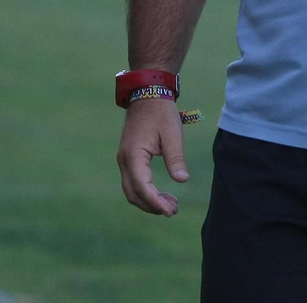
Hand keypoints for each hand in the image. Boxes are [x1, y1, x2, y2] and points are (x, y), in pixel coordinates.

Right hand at [116, 97, 188, 216]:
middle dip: (152, 206)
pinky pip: (133, 182)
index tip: (170, 211)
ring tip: (171, 204)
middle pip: (133, 194)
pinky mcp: (128, 159)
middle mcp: (124, 160)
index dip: (155, 202)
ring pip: (131, 191)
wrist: (147, 95)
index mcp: (134, 155)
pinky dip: (145, 192)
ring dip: (148, 201)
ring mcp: (124, 160)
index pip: (141, 186)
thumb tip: (182, 180)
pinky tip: (161, 194)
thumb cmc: (161, 113)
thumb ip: (176, 158)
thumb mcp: (172, 134)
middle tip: (173, 210)